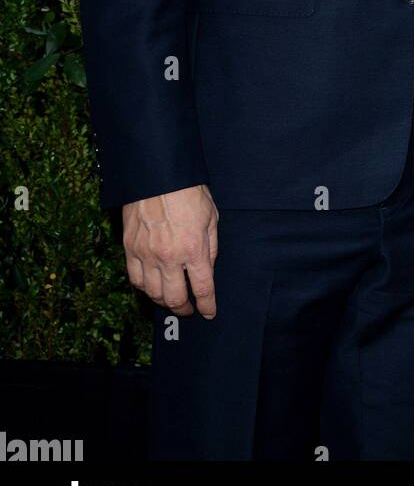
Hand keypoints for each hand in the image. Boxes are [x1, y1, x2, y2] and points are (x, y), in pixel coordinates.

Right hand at [122, 184, 218, 317]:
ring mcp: (146, 254)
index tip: (209, 312)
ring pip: (152, 293)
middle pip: (175, 298)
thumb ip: (211, 247)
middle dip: (184, 309)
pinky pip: (135, 278)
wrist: (157, 174)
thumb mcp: (211, 217)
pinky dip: (144, 288)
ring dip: (164, 301)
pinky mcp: (130, 248)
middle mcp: (169, 256)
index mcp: (193, 248)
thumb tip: (207, 270)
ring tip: (172, 300)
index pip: (203, 288)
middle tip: (190, 309)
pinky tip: (152, 286)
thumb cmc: (188, 191)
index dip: (207, 305)